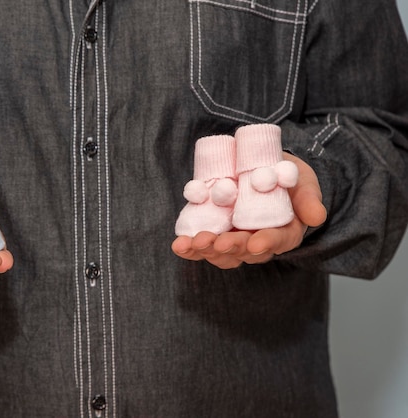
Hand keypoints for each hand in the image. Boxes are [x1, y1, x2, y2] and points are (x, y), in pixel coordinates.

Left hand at [171, 153, 325, 268]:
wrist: (264, 171)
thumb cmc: (287, 178)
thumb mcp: (303, 181)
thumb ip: (309, 197)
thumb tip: (317, 217)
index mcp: (284, 232)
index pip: (278, 242)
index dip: (267, 243)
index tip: (255, 243)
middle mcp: (258, 242)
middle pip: (245, 252)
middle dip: (230, 248)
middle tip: (216, 242)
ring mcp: (236, 239)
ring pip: (222, 254)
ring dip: (205, 251)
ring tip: (190, 243)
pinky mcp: (216, 233)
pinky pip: (203, 246)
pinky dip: (190, 248)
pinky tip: (179, 245)